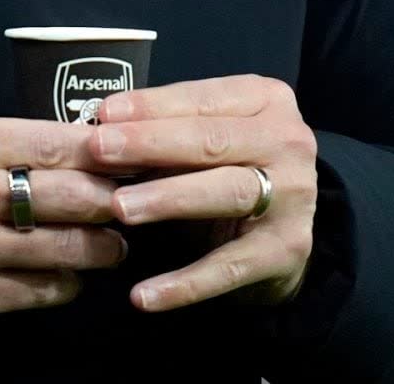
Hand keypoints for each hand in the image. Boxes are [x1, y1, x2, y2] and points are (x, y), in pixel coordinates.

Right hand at [0, 114, 130, 344]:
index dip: (103, 148)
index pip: (53, 139)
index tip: (129, 153)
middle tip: (134, 203)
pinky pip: (46, 290)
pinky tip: (67, 275)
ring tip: (110, 244)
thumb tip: (63, 143)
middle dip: (117, 199)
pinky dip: (67, 283)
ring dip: (104, 247)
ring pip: (72, 246)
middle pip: (76, 192)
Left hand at [89, 74, 318, 312]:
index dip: (152, 106)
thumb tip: (101, 126)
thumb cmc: (227, 169)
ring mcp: (294, 198)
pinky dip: (185, 283)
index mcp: (267, 101)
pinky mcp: (287, 250)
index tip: (103, 113)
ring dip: (168, 199)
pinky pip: (229, 267)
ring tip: (119, 207)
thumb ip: (164, 129)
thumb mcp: (205, 139)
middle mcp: (289, 143)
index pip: (204, 98)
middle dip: (150, 144)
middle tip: (99, 150)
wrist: (281, 232)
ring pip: (226, 193)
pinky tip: (144, 295)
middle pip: (212, 141)